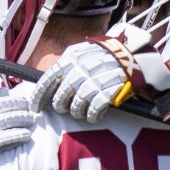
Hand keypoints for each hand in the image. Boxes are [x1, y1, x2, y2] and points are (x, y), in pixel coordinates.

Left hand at [32, 23, 169, 122]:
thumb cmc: (103, 58)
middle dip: (60, 106)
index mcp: (72, 57)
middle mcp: (82, 68)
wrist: (134, 56)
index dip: (39, 95)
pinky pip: (94, 109)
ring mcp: (96, 80)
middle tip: (64, 108)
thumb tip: (44, 83)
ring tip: (80, 112)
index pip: (49, 77)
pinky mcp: (110, 91)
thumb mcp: (81, 54)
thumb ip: (64, 66)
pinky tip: (94, 115)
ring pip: (76, 105)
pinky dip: (92, 115)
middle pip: (61, 95)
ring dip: (76, 112)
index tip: (36, 107)